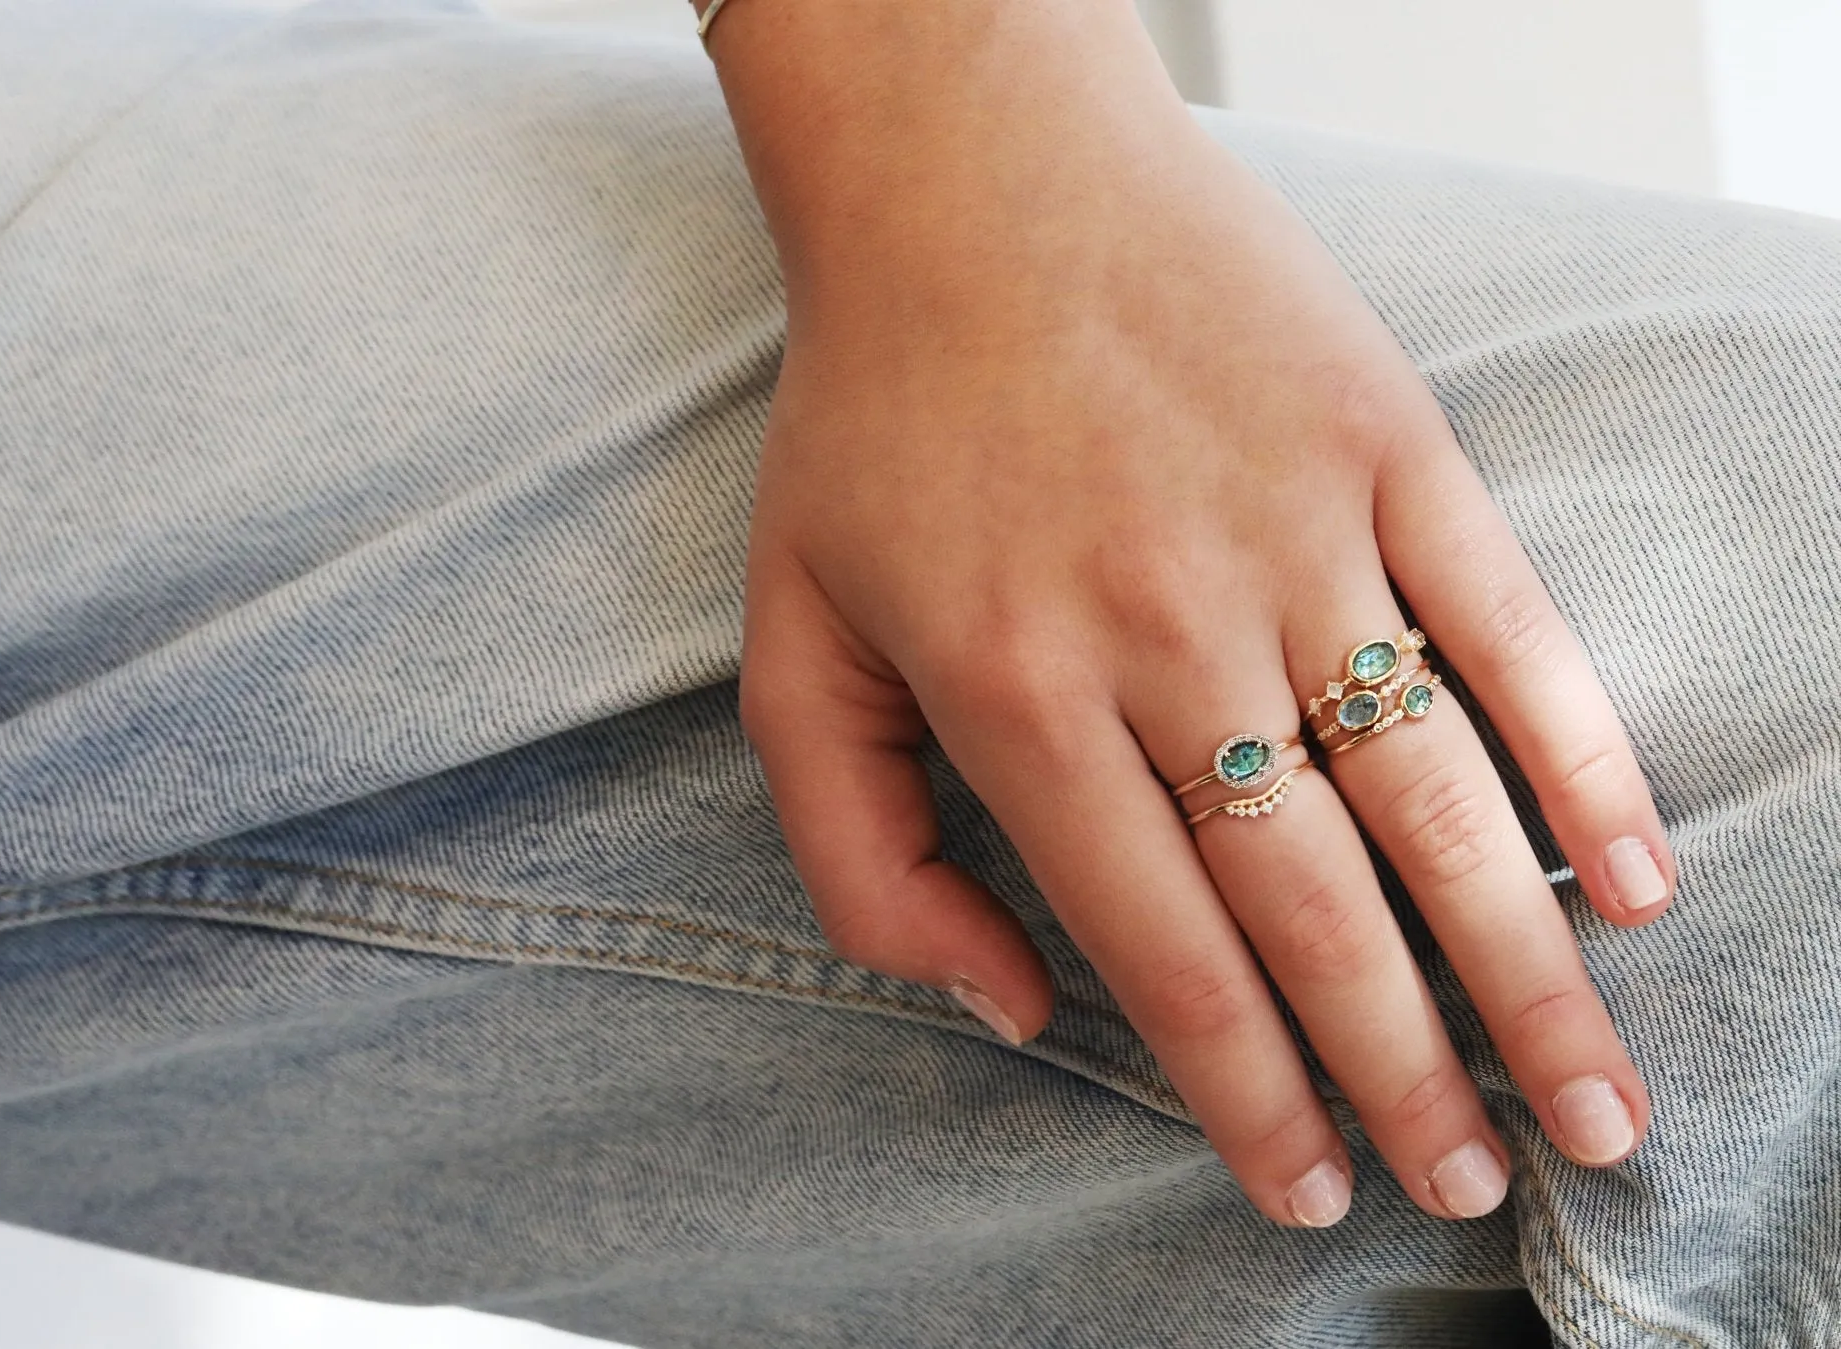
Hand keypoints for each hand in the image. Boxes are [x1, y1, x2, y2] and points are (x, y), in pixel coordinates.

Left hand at [716, 0, 1675, 1225]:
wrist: (967, 178)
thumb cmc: (873, 423)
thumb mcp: (792, 648)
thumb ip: (861, 859)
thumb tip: (1007, 1009)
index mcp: (1018, 700)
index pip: (1163, 955)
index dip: (1248, 1099)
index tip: (1311, 1191)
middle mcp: (1167, 637)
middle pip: (1315, 911)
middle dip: (1403, 1078)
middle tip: (1474, 1190)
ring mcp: (1291, 534)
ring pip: (1432, 800)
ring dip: (1521, 971)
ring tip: (1587, 1104)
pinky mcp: (1382, 444)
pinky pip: (1506, 627)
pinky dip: (1580, 761)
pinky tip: (1627, 882)